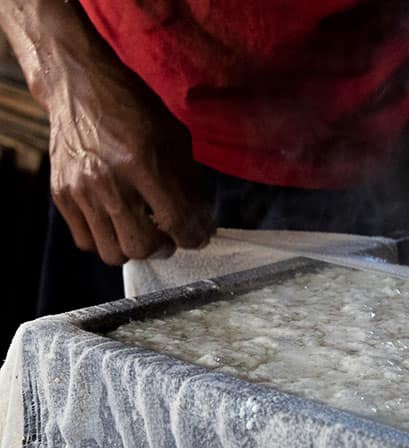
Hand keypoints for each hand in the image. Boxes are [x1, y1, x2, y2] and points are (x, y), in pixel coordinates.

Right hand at [45, 60, 213, 264]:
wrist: (80, 88)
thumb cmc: (134, 112)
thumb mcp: (174, 139)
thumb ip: (189, 184)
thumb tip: (201, 224)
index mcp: (143, 163)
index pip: (177, 222)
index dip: (195, 237)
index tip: (198, 235)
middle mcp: (109, 181)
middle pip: (141, 247)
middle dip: (163, 246)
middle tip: (167, 233)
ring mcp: (80, 190)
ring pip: (112, 252)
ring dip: (133, 247)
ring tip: (141, 229)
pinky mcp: (61, 194)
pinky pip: (85, 240)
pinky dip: (106, 238)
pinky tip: (116, 220)